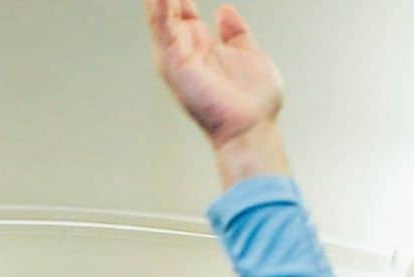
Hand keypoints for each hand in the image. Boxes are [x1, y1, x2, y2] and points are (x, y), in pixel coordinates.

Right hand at [146, 1, 288, 185]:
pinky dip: (158, 7)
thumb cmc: (254, 104)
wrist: (252, 127)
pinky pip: (162, 27)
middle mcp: (186, 53)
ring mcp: (178, 59)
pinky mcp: (175, 64)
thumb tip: (223, 10)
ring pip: (158, 16)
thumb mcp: (249, 54)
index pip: (182, 12)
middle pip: (165, 11)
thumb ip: (236, 34)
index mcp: (202, 49)